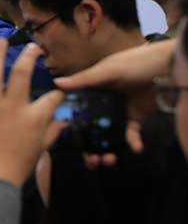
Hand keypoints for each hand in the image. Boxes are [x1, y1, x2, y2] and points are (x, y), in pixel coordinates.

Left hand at [0, 39, 65, 187]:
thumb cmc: (17, 168)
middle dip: (28, 56)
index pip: (51, 97)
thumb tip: (63, 122)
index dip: (57, 92)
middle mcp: (14, 109)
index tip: (57, 90)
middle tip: (32, 47)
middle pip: (22, 74)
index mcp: (35, 118)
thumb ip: (52, 132)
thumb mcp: (40, 150)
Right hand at [54, 38, 175, 163]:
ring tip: (108, 159)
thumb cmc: (136, 63)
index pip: (75, 112)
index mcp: (91, 91)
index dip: (69, 127)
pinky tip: (135, 147)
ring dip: (107, 150)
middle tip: (90, 160)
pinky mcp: (135, 119)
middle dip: (89, 147)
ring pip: (108, 136)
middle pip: (90, 129)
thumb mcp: (108, 70)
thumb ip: (84, 79)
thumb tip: (56, 83)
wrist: (167, 68)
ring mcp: (118, 113)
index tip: (64, 141)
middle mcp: (102, 104)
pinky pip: (130, 134)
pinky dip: (132, 143)